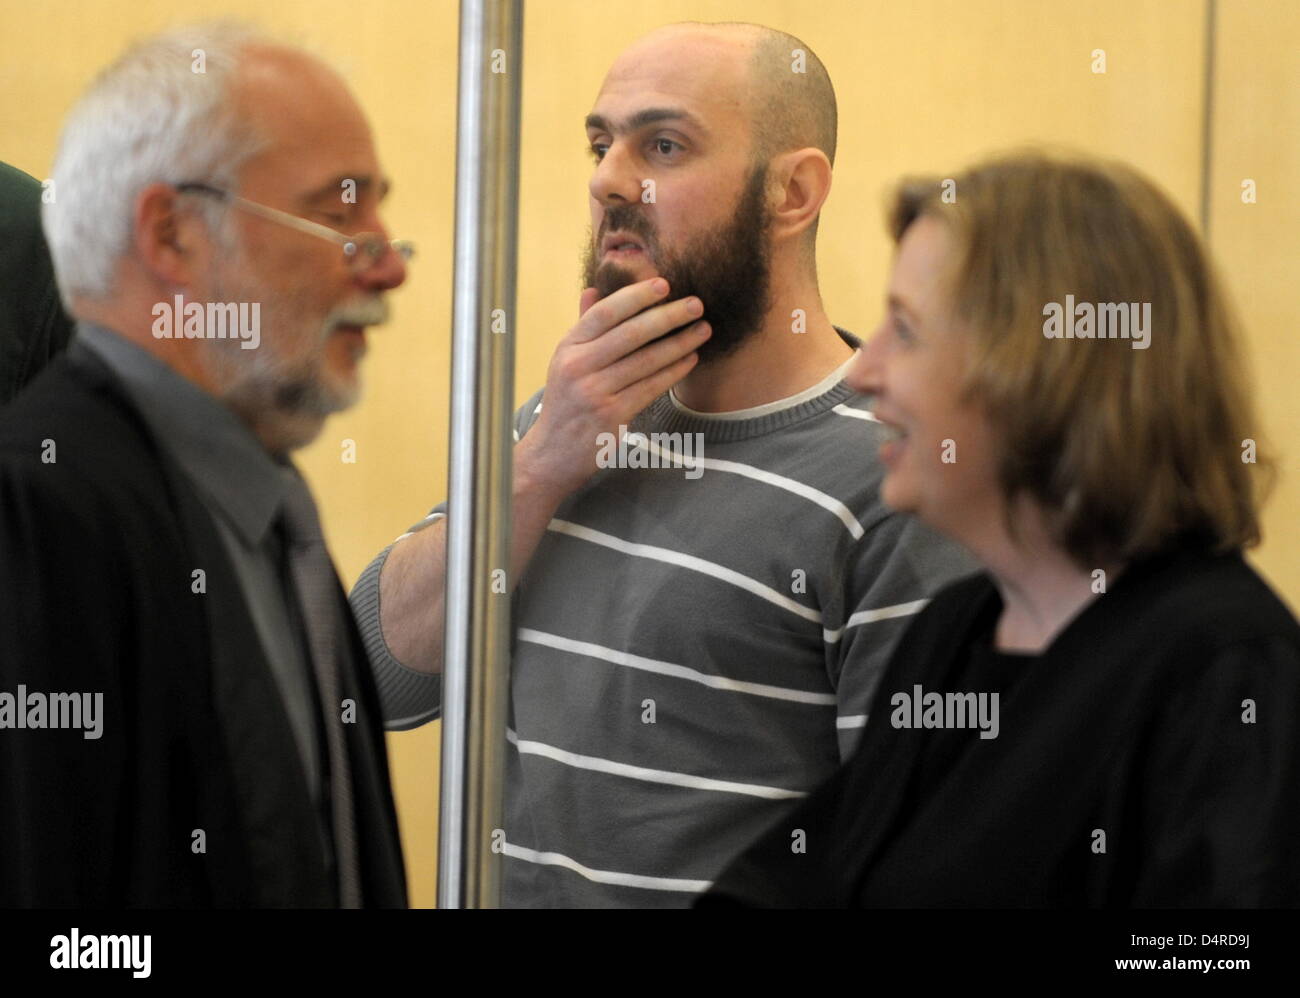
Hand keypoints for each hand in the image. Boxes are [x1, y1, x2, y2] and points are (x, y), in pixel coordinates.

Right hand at [517, 278, 710, 496]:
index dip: (636, 296)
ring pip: (646, 361)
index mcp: (568, 347)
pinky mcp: (612, 416)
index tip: (664, 284)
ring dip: (680, 343)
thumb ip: (583, 327)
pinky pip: (651, 387)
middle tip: (697, 305)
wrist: (552, 453)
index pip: (605, 313)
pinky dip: (674, 371)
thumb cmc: (566, 402)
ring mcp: (595, 392)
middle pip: (631, 333)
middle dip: (668, 316)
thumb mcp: (565, 361)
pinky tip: (690, 359)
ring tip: (703, 330)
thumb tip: (593, 289)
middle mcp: (578, 366)